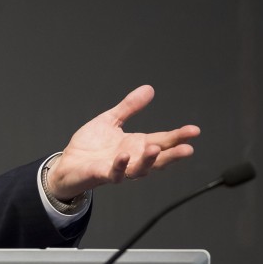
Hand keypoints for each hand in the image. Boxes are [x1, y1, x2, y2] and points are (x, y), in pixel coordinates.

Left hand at [47, 85, 199, 199]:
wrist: (68, 163)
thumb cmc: (91, 145)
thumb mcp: (111, 120)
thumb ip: (129, 107)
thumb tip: (149, 89)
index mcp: (137, 145)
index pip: (162, 140)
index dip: (178, 136)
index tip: (194, 130)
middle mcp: (132, 159)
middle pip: (158, 158)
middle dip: (173, 153)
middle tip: (188, 148)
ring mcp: (119, 169)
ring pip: (139, 169)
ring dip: (148, 160)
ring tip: (156, 149)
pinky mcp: (102, 174)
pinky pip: (114, 173)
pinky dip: (120, 166)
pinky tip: (124, 156)